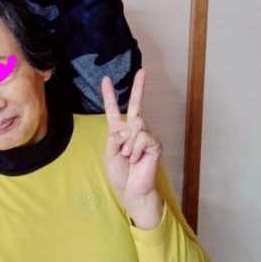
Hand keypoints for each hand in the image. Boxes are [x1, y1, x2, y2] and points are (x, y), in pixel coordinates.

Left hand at [102, 69, 162, 226]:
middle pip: (137, 104)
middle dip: (139, 87)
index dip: (109, 95)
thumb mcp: (109, 154)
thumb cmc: (120, 174)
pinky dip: (136, 148)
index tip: (105, 79)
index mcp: (119, 132)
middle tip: (143, 71)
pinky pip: (144, 136)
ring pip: (137, 123)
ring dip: (129, 142)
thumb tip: (127, 126)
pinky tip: (137, 158)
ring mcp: (145, 136)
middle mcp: (134, 130)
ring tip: (129, 156)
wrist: (131, 190)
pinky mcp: (155, 144)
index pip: (113, 110)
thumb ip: (114, 137)